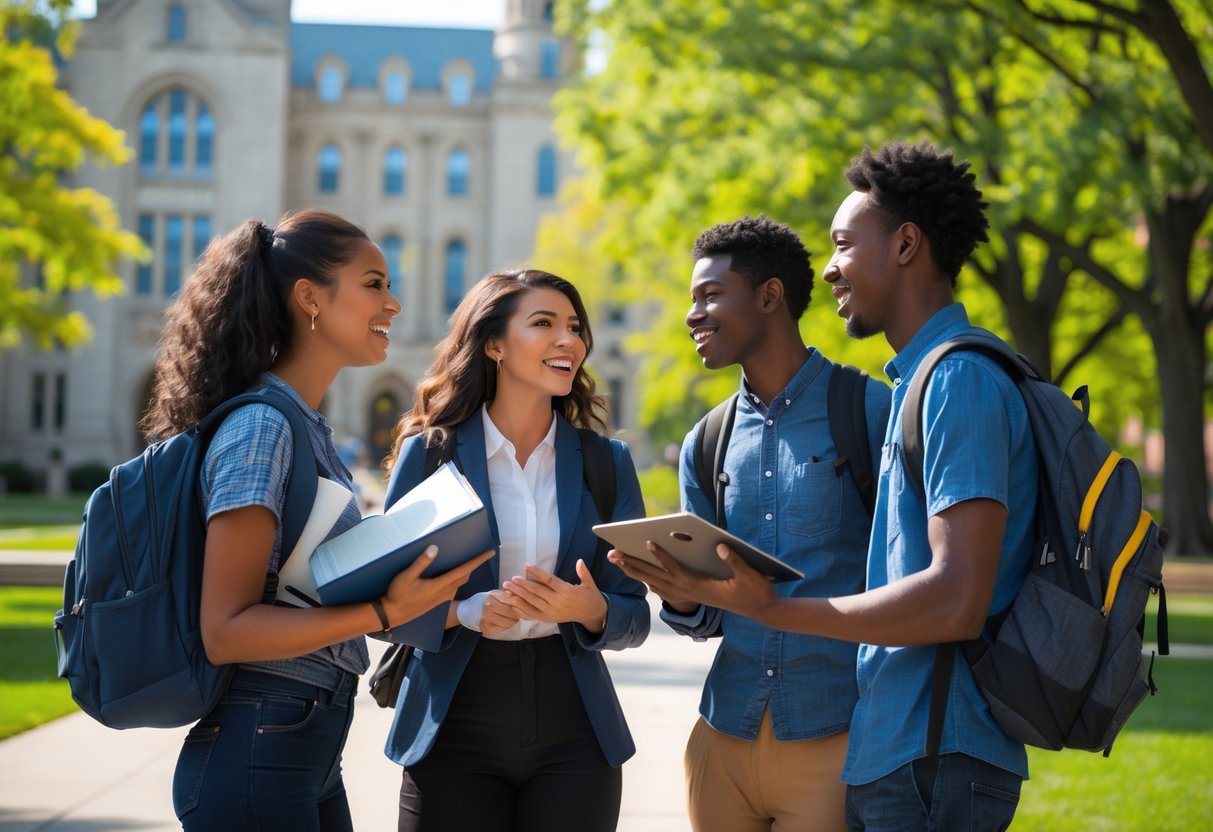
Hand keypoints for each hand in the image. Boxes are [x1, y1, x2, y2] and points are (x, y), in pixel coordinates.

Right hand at [381, 546, 494, 626]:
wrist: (392, 615)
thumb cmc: (397, 594)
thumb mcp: (406, 576)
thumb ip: (421, 562)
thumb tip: (435, 548)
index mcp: (439, 585)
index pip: (464, 570)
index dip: (478, 561)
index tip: (490, 552)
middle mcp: (444, 592)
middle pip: (465, 576)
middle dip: (476, 565)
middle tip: (483, 553)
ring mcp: (442, 598)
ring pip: (460, 583)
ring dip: (467, 572)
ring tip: (470, 561)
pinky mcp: (438, 601)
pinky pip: (454, 588)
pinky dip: (458, 579)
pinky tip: (454, 574)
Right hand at [479, 589, 522, 635]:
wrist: (472, 610)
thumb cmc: (488, 601)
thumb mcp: (497, 594)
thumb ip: (508, 594)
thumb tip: (519, 595)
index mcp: (492, 595)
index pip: (513, 600)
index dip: (521, 604)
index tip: (522, 605)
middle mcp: (488, 606)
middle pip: (512, 612)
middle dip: (517, 613)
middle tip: (516, 612)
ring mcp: (486, 618)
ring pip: (509, 622)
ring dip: (513, 621)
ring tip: (510, 617)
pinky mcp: (486, 628)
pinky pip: (503, 628)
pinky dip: (506, 626)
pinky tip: (503, 622)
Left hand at [499, 560, 608, 632]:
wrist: (591, 614)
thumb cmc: (590, 596)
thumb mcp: (589, 584)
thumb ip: (583, 572)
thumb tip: (579, 560)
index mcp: (567, 591)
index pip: (549, 580)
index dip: (537, 573)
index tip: (526, 566)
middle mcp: (557, 602)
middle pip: (537, 592)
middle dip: (522, 585)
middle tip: (511, 579)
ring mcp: (552, 612)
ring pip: (532, 602)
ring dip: (519, 595)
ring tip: (507, 589)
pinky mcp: (548, 618)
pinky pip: (532, 613)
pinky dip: (521, 608)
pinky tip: (512, 602)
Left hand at [608, 541, 776, 619]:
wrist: (761, 611)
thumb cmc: (756, 592)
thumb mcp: (751, 576)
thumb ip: (735, 561)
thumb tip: (720, 547)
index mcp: (701, 586)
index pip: (677, 570)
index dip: (662, 557)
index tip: (648, 543)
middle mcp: (690, 591)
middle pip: (656, 577)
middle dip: (633, 565)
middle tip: (612, 554)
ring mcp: (689, 595)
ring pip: (655, 583)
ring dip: (635, 571)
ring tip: (617, 560)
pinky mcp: (691, 595)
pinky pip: (663, 588)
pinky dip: (648, 579)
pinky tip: (639, 574)